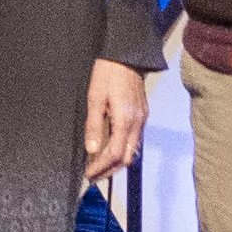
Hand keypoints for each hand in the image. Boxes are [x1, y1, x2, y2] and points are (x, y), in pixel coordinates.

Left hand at [81, 58, 149, 187]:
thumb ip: (94, 126)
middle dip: (110, 170)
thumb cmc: (108, 73)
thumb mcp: (94, 98)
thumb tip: (92, 149)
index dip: (101, 167)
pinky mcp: (142, 114)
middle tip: (93, 175)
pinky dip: (123, 149)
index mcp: (125, 120)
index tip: (88, 173)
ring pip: (133, 150)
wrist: (126, 55)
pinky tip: (111, 149)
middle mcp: (137, 122)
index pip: (115, 154)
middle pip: (127, 158)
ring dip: (117, 162)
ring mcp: (142, 119)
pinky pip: (135, 139)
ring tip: (99, 166)